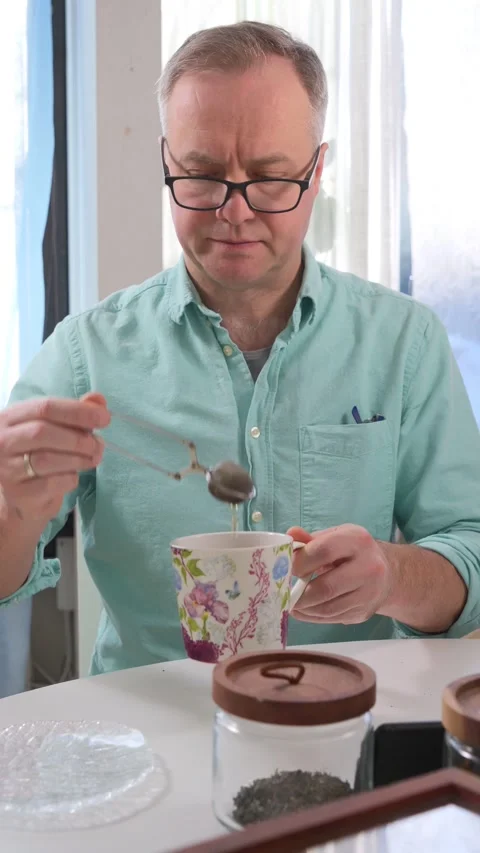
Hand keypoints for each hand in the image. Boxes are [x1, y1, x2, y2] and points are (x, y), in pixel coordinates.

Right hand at [0, 393, 109, 520]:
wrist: (18, 498)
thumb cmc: (36, 456)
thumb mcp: (51, 430)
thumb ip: (73, 413)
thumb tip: (98, 401)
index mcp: (10, 418)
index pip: (44, 407)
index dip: (78, 411)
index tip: (104, 418)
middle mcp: (2, 441)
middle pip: (43, 432)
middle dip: (78, 438)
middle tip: (98, 445)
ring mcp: (7, 469)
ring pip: (47, 459)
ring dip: (78, 458)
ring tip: (92, 459)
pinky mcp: (18, 494)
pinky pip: (51, 483)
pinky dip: (70, 478)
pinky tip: (72, 476)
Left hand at [287, 524, 391, 623]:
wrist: (387, 573)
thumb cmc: (352, 552)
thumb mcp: (335, 537)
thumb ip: (310, 538)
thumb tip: (290, 535)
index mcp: (358, 541)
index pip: (324, 551)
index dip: (302, 561)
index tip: (289, 568)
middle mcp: (369, 567)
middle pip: (327, 586)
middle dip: (301, 594)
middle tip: (286, 594)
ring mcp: (369, 593)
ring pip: (329, 607)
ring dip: (305, 609)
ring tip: (292, 604)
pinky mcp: (364, 612)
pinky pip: (333, 618)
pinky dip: (314, 616)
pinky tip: (305, 611)